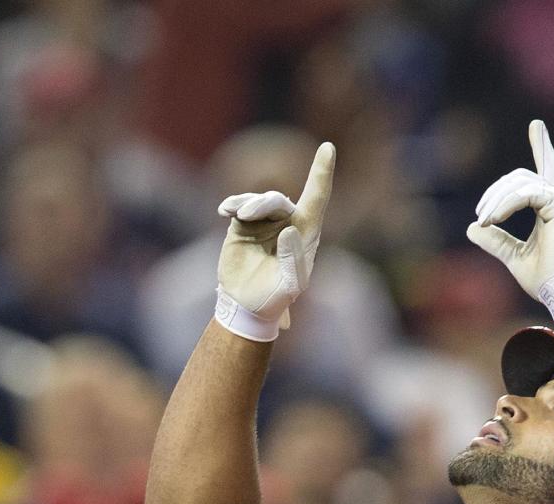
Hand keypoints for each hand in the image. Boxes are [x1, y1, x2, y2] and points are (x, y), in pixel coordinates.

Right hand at [215, 141, 335, 341]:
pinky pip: (239, 205)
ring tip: (238, 214)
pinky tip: (225, 211)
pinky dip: (233, 204)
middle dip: (264, 202)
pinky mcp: (243, 224)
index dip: (322, 174)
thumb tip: (289, 229)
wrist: (245, 305)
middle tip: (247, 213)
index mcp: (306, 235)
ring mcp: (265, 222)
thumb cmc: (274, 298)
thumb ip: (293, 259)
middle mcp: (287, 224)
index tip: (328, 148)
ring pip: (259, 200)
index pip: (317, 199)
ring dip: (249, 203)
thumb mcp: (290, 285)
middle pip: (279, 200)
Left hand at [467, 120, 553, 323]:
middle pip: (521, 178)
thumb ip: (496, 240)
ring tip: (484, 219)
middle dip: (496, 192)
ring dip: (496, 201)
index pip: (547, 171)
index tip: (536, 125)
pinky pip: (526, 194)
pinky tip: (492, 218)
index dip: (542, 148)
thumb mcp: (513, 256)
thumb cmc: (545, 279)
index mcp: (553, 208)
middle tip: (481, 214)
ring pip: (520, 184)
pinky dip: (505, 205)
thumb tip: (472, 228)